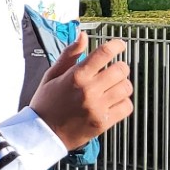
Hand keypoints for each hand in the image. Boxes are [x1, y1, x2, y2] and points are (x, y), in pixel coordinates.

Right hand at [29, 34, 132, 149]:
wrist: (42, 134)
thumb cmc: (46, 103)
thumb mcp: (52, 75)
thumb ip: (69, 54)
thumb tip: (82, 36)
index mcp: (75, 76)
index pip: (104, 53)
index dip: (116, 45)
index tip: (120, 45)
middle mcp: (88, 90)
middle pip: (121, 69)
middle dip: (120, 67)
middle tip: (114, 70)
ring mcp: (97, 107)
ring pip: (126, 87)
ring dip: (122, 85)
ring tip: (112, 88)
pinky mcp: (103, 122)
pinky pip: (127, 106)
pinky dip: (123, 102)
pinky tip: (112, 102)